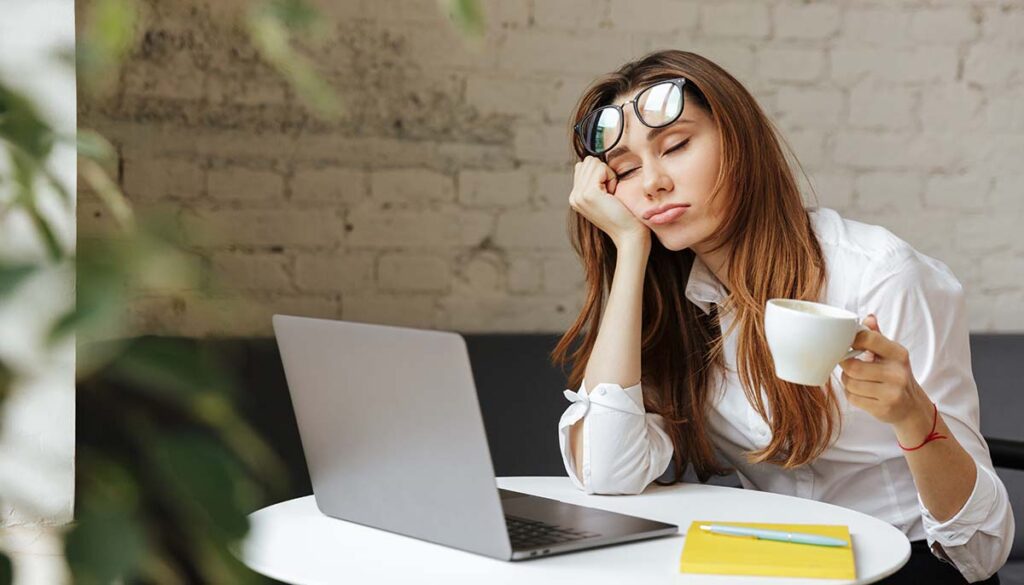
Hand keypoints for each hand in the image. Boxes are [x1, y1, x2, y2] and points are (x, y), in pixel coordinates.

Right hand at [569, 156, 648, 247]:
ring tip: (612, 195)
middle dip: (604, 172)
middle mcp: (574, 196)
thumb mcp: (604, 197)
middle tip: (611, 194)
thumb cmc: (623, 216)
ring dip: (608, 175)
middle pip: (587, 162)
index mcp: (575, 197)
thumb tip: (591, 161)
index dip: (600, 174)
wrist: (628, 236)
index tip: (608, 193)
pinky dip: (611, 177)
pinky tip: (613, 195)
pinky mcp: (589, 193)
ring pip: (593, 163)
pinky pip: (601, 168)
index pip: (582, 166)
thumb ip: (594, 181)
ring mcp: (579, 195)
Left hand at [838, 314, 932, 429]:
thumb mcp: (891, 354)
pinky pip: (853, 398)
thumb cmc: (895, 375)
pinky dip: (851, 394)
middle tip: (848, 365)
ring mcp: (892, 393)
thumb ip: (876, 336)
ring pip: (850, 383)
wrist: (912, 407)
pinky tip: (861, 392)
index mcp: (899, 354)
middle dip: (845, 366)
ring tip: (855, 380)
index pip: (868, 339)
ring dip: (847, 381)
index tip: (847, 344)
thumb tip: (867, 317)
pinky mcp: (883, 409)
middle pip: (853, 366)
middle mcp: (897, 373)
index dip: (851, 340)